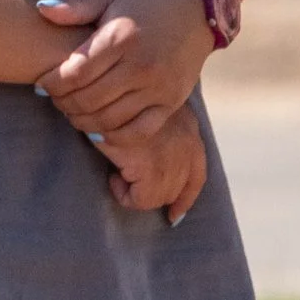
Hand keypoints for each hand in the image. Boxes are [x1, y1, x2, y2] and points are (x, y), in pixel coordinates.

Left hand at [36, 0, 215, 140]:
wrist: (195, 12)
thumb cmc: (144, 4)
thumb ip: (76, 5)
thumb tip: (42, 9)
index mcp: (122, 38)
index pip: (77, 71)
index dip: (53, 83)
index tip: (41, 86)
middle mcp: (141, 66)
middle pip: (90, 99)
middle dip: (64, 104)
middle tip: (54, 101)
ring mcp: (158, 88)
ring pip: (111, 119)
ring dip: (84, 122)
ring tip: (72, 113)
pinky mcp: (172, 103)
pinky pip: (140, 131)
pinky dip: (115, 137)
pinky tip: (99, 130)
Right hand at [93, 97, 207, 223]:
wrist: (102, 84)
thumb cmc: (117, 95)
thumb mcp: (147, 108)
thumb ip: (159, 129)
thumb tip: (158, 164)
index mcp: (188, 126)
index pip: (197, 175)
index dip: (185, 198)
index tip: (174, 216)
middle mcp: (186, 143)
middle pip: (178, 189)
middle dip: (154, 193)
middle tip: (126, 180)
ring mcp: (170, 155)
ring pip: (159, 197)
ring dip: (136, 192)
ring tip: (116, 175)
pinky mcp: (148, 165)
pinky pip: (139, 200)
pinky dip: (123, 195)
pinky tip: (112, 177)